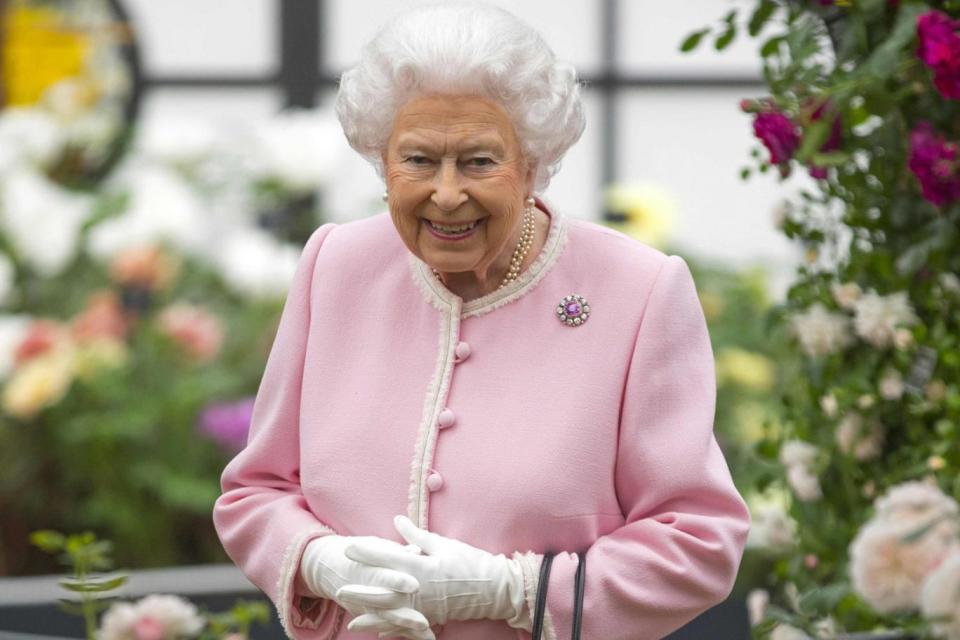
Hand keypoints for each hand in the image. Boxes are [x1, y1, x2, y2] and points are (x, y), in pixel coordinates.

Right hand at [299, 534, 431, 635]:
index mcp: (369, 571)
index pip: (384, 577)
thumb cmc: (361, 551)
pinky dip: (405, 633)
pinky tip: (427, 638)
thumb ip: (396, 552)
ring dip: (407, 628)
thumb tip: (416, 551)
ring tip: (428, 636)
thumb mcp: (375, 546)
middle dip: (404, 616)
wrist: (333, 566)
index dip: (398, 582)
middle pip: (386, 606)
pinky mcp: (370, 616)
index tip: (415, 586)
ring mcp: (368, 607)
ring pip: (388, 621)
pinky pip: (389, 627)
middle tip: (424, 623)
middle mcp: (367, 593)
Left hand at [336, 515, 525, 625]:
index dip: (366, 552)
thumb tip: (397, 521)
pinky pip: (406, 625)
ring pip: (391, 613)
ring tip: (351, 620)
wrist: (494, 589)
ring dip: (370, 616)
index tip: (349, 547)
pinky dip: (391, 629)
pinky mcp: (430, 617)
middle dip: (360, 590)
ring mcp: (423, 606)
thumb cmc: (471, 563)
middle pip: (382, 590)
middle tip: (339, 589)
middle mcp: (417, 589)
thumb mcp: (444, 544)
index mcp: (420, 567)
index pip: (387, 558)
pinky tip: (378, 631)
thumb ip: (417, 535)